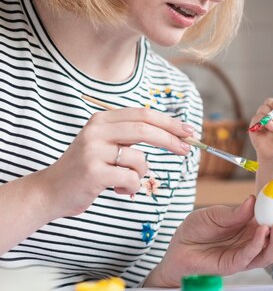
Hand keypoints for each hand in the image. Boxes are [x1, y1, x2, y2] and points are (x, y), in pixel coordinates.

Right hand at [38, 107, 192, 217]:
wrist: (50, 191)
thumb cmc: (86, 169)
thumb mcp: (105, 144)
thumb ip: (130, 136)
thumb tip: (173, 133)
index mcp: (102, 120)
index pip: (144, 114)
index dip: (169, 122)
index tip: (188, 131)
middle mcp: (96, 131)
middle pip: (146, 129)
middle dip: (171, 140)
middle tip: (186, 150)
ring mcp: (93, 151)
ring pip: (139, 160)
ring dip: (141, 174)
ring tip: (125, 180)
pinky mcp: (93, 173)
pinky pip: (130, 179)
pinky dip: (130, 187)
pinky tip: (116, 189)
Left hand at [145, 195, 272, 287]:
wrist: (177, 245)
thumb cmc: (197, 228)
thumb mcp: (216, 213)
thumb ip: (235, 212)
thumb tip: (254, 200)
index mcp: (254, 225)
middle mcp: (254, 241)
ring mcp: (246, 254)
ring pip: (271, 253)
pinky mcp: (234, 264)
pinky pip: (250, 257)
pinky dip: (259, 244)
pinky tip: (262, 231)